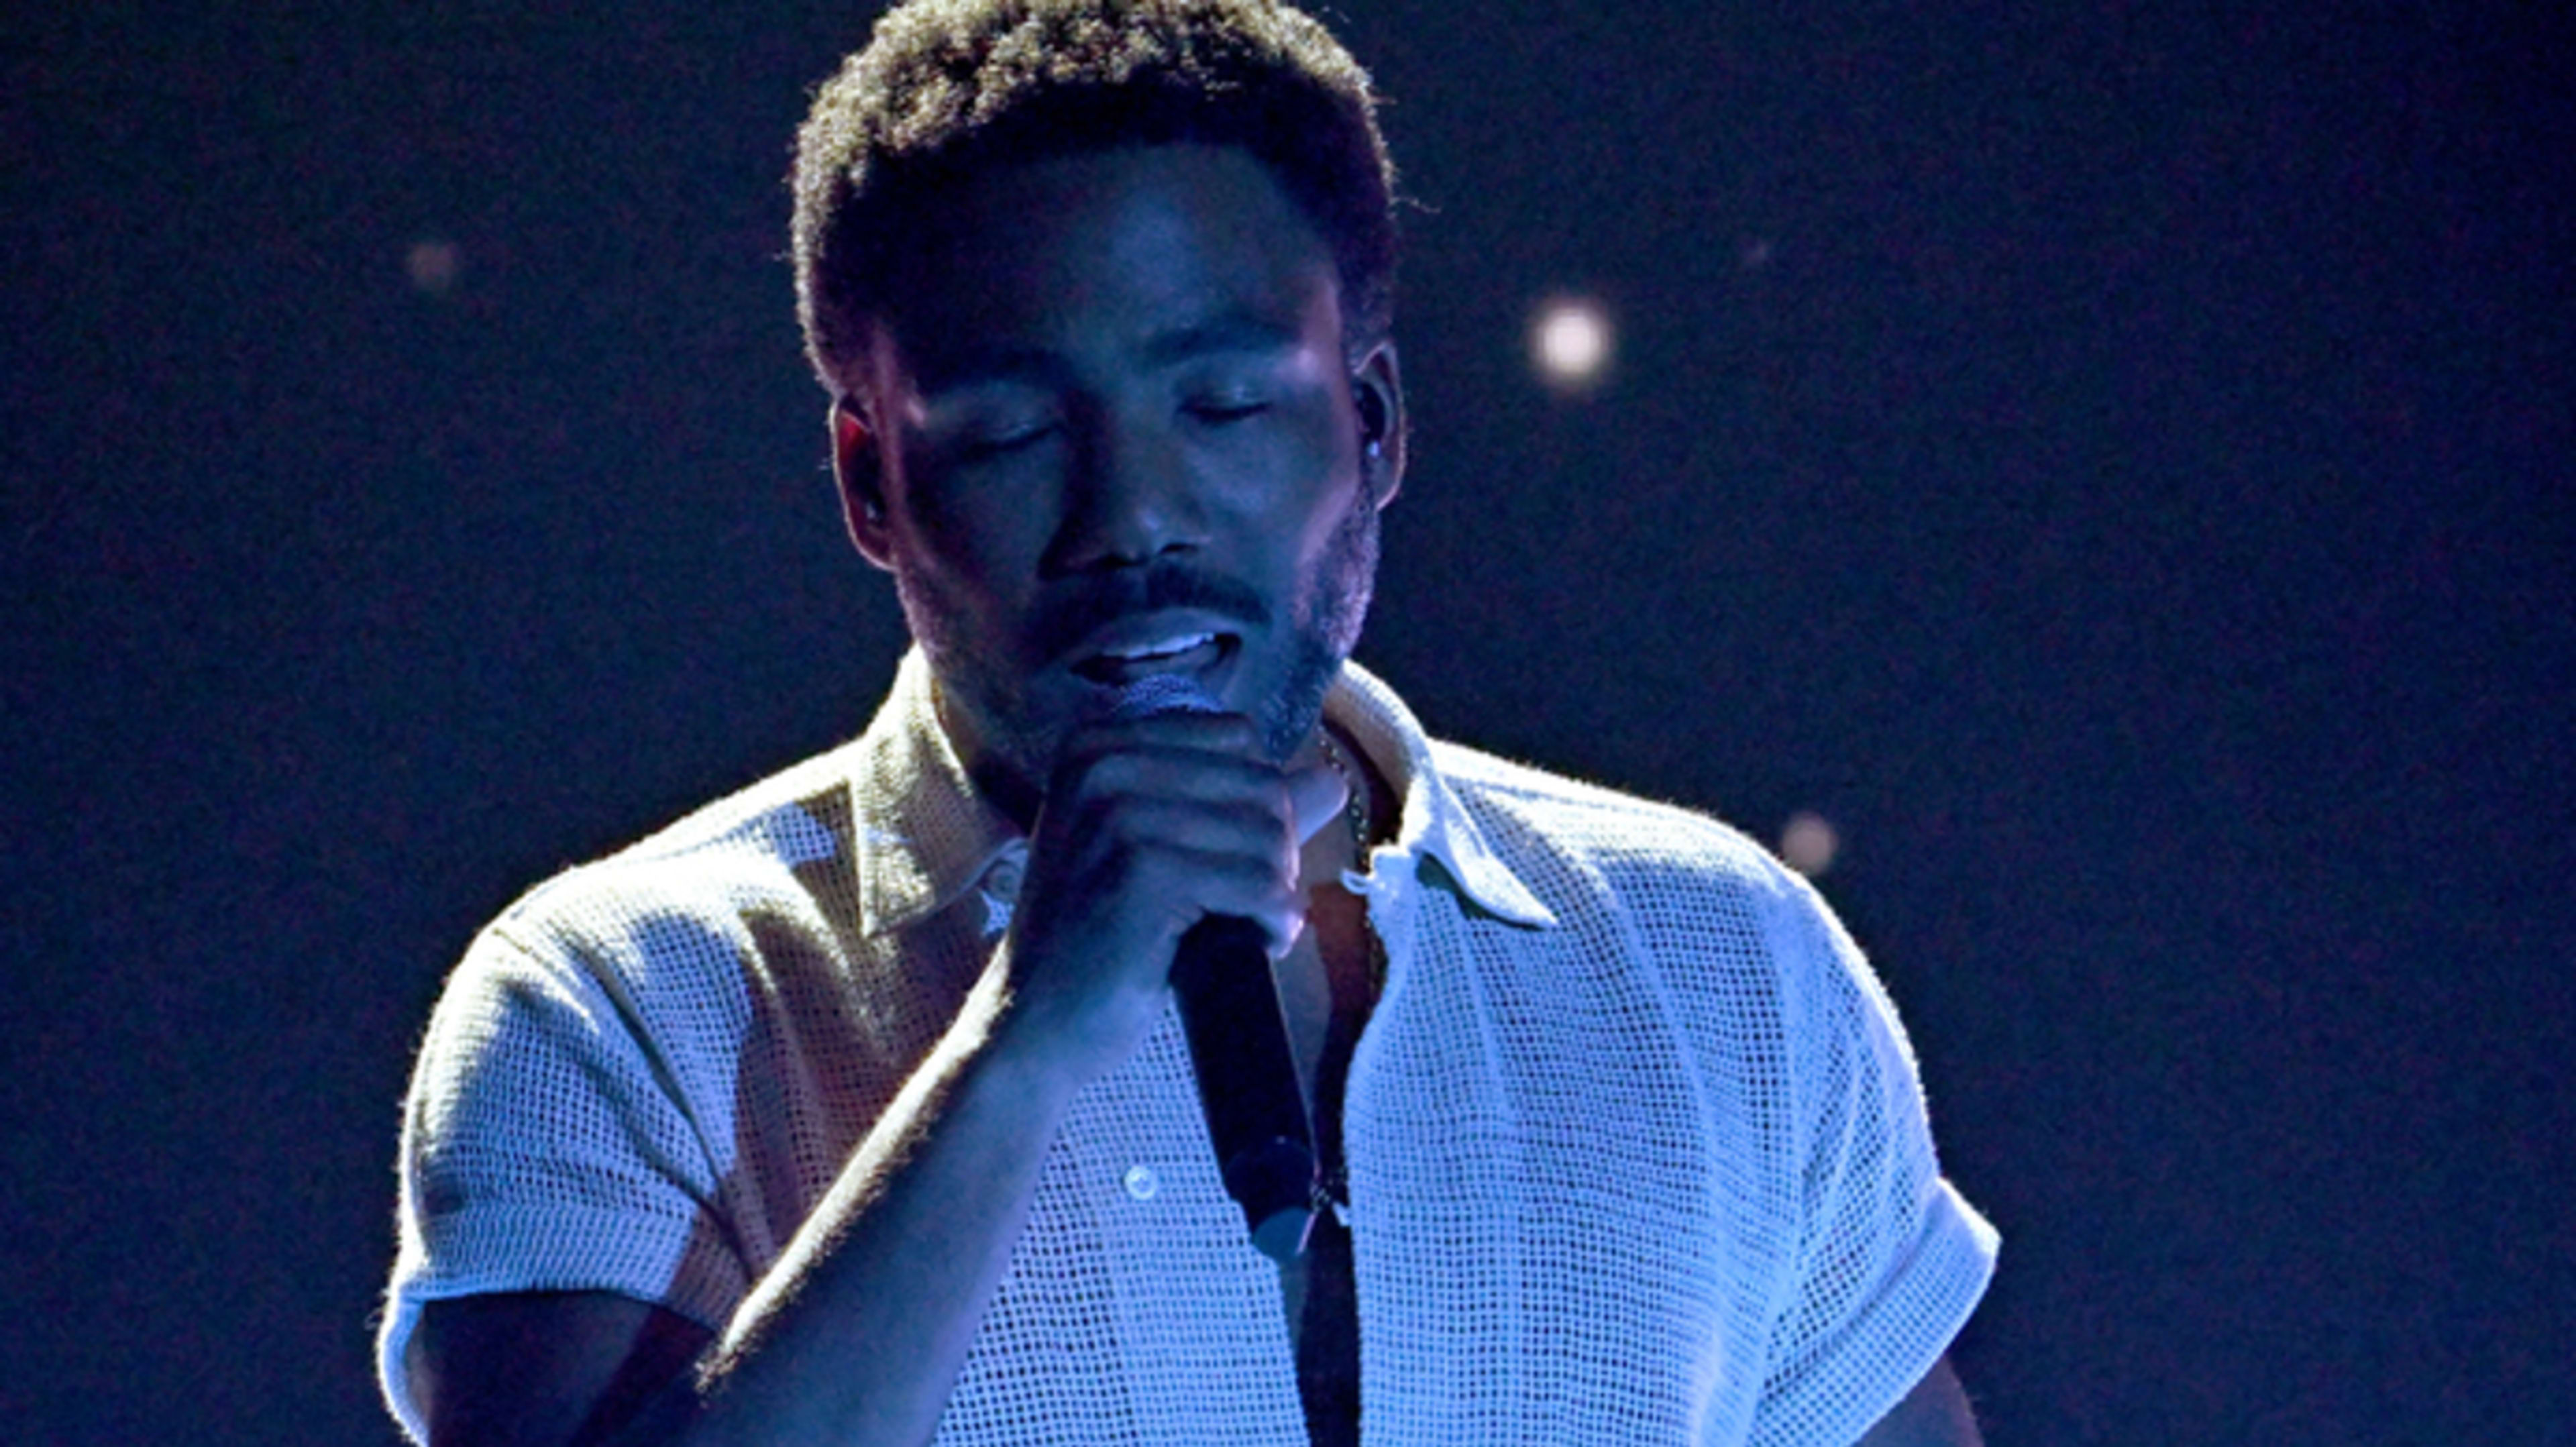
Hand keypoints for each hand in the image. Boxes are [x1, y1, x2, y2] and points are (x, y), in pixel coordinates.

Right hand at [992, 710, 1348, 1088]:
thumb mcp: (1161, 851)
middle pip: (1262, 783)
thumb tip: (1332, 779)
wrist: (1034, 1023)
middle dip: (1275, 851)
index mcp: (1099, 745)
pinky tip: (1250, 945)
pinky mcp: (1144, 874)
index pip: (1238, 738)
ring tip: (1243, 926)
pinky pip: (1260, 885)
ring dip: (1276, 892)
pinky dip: (1274, 923)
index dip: (1257, 801)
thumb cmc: (1100, 939)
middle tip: (1243, 904)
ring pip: (1269, 835)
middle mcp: (1103, 766)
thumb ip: (1242, 808)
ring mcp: (1119, 816)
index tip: (1229, 858)